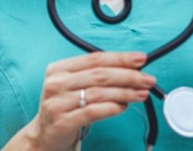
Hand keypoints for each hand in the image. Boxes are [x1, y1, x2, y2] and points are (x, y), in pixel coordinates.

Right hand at [25, 52, 154, 149]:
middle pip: (99, 75)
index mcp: (59, 68)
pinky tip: (124, 106)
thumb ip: (96, 75)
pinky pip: (93, 112)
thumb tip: (131, 69)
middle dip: (128, 76)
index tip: (141, 59)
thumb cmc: (65, 106)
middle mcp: (56, 83)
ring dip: (125, 93)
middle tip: (147, 79)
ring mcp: (58, 103)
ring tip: (141, 94)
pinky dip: (112, 108)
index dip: (120, 58)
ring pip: (99, 93)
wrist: (45, 134)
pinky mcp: (63, 121)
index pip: (95, 59)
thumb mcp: (73, 85)